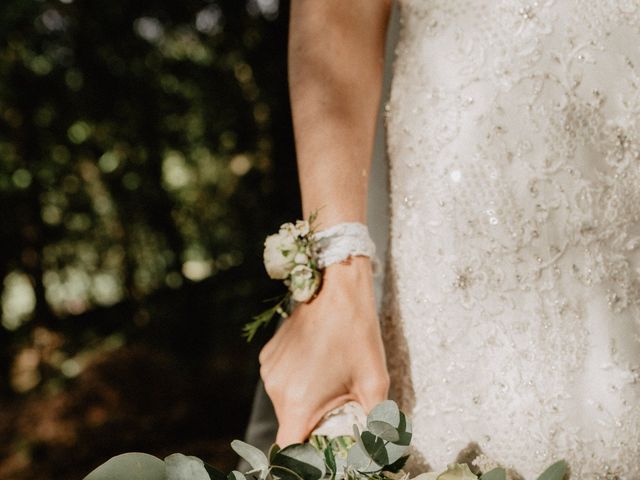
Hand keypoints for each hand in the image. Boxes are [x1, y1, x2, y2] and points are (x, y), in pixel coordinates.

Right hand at [259, 256, 388, 446]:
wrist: (337, 290)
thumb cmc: (357, 335)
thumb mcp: (374, 382)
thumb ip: (375, 423)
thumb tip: (379, 451)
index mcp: (300, 402)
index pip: (288, 451)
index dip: (303, 460)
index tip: (319, 455)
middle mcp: (277, 389)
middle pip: (289, 424)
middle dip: (311, 424)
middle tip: (336, 410)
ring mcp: (269, 371)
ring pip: (285, 402)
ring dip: (303, 401)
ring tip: (328, 381)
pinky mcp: (267, 355)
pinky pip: (279, 380)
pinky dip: (295, 381)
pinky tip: (315, 363)